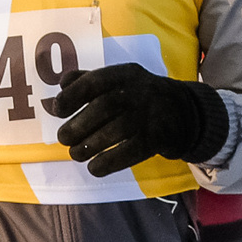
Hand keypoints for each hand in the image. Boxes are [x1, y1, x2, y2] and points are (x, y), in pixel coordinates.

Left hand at [53, 64, 228, 175]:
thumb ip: (89, 80)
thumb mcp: (119, 80)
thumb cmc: (139, 96)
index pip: (95, 80)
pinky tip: (94, 168)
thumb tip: (62, 85)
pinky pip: (130, 152)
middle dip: (78, 125)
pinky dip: (108, 163)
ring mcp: (150, 115)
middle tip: (63, 138)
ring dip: (89, 146)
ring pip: (116, 130)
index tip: (58, 110)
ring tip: (75, 154)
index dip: (72, 95)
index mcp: (125, 74)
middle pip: (105, 107)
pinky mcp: (157, 139)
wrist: (184, 112)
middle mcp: (138, 91)